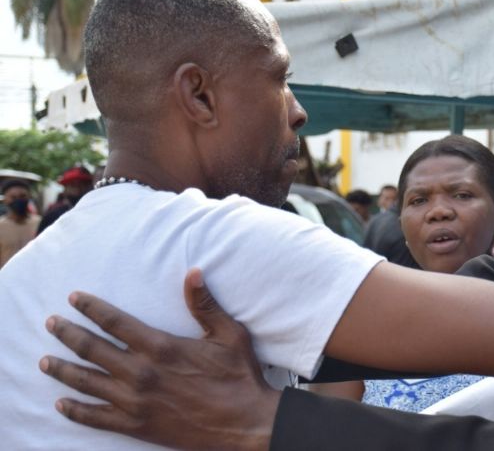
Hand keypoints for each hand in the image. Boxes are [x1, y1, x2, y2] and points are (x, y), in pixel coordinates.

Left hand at [39, 269, 278, 450]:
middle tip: (50, 323)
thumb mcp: (229, 335)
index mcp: (161, 347)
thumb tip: (193, 272)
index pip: (115, 322)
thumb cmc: (239, 376)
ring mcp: (135, 401)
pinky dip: (75, 411)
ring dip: (63, 370)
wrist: (244, 424)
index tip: (73, 298)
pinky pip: (95, 418)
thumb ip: (205, 305)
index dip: (91, 308)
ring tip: (44, 361)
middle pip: (92, 349)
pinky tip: (61, 403)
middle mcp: (141, 373)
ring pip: (86, 382)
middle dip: (68, 334)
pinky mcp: (136, 425)